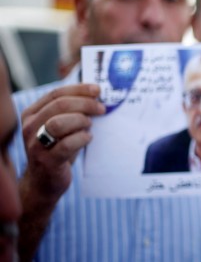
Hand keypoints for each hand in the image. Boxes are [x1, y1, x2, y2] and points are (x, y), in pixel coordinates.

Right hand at [20, 84, 104, 200]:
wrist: (44, 181)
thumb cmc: (57, 149)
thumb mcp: (62, 127)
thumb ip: (72, 111)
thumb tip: (96, 95)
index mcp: (32, 114)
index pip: (56, 94)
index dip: (79, 89)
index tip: (98, 90)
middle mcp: (29, 127)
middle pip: (60, 105)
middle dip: (85, 104)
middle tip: (101, 109)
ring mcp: (35, 145)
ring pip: (59, 123)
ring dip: (81, 121)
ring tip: (89, 126)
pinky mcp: (46, 161)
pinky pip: (67, 144)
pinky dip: (82, 138)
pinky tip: (88, 138)